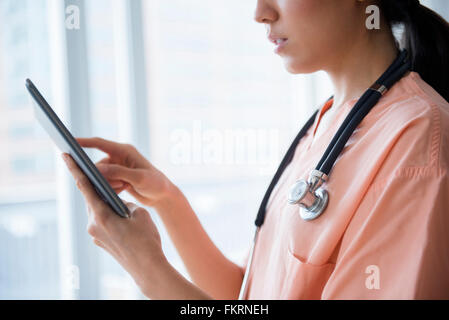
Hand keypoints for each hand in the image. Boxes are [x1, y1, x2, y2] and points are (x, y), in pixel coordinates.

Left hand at [61, 153, 166, 293]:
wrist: (147, 267)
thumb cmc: (146, 239)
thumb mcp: (140, 213)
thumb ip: (124, 204)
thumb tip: (117, 204)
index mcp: (101, 214)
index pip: (85, 186)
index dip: (75, 169)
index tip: (66, 156)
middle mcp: (93, 225)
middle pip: (91, 199)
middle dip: (100, 188)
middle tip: (108, 177)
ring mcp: (95, 235)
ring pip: (97, 211)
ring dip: (106, 203)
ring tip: (122, 200)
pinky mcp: (101, 242)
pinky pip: (102, 222)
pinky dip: (109, 215)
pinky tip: (122, 217)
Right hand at [76, 137, 172, 208]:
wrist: (163, 195)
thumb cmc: (155, 183)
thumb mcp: (138, 178)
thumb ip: (119, 172)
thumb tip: (98, 170)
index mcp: (124, 151)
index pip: (99, 143)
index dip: (83, 142)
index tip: (69, 142)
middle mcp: (119, 157)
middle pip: (98, 165)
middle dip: (103, 177)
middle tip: (117, 184)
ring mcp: (118, 167)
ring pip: (100, 176)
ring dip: (108, 184)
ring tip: (124, 187)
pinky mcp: (117, 178)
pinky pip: (105, 184)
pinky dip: (111, 189)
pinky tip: (124, 190)